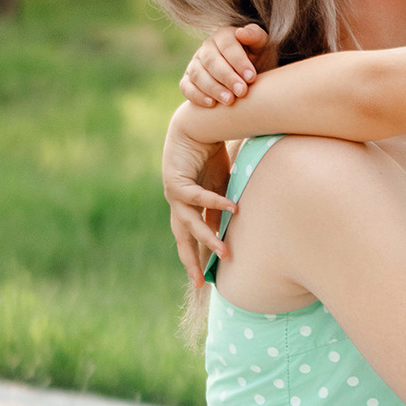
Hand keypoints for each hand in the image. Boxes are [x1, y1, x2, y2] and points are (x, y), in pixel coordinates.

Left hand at [163, 110, 235, 279]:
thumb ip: (221, 209)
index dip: (197, 259)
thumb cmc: (211, 152)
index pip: (191, 239)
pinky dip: (214, 202)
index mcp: (188, 207)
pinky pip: (196, 196)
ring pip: (189, 223)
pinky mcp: (175, 179)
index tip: (204, 283)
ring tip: (224, 251)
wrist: (197, 123)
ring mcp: (174, 193)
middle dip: (191, 260)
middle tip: (200, 283)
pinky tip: (232, 210)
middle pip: (183, 238)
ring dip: (207, 238)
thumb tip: (230, 229)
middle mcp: (177, 203)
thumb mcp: (221, 186)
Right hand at [180, 23, 269, 106]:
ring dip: (213, 88)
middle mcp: (206, 48)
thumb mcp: (262, 45)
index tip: (251, 77)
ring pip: (197, 74)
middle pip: (211, 61)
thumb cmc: (258, 58)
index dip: (239, 62)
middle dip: (227, 77)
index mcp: (223, 36)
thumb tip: (241, 33)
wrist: (248, 77)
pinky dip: (196, 95)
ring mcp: (195, 64)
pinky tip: (211, 104)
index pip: (227, 46)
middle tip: (242, 91)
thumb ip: (255, 36)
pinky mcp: (188, 80)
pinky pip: (186, 87)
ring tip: (229, 100)